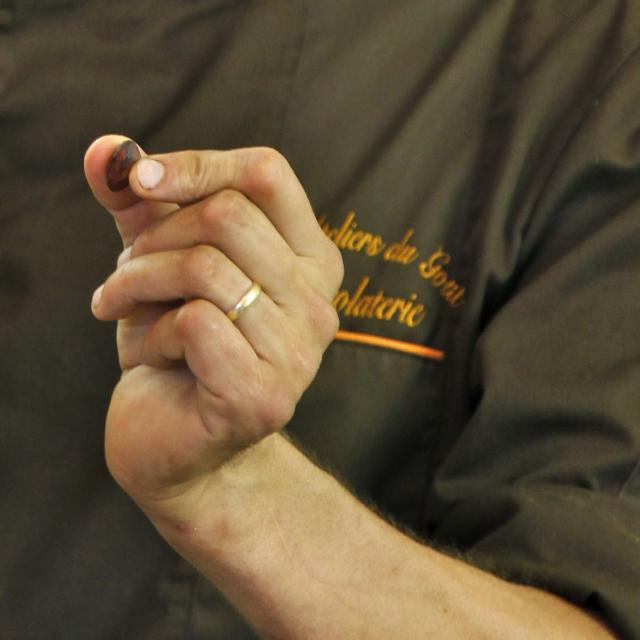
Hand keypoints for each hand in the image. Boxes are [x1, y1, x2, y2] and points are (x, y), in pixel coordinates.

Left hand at [85, 136, 342, 520]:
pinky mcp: (265, 395)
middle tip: (127, 271)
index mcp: (311, 260)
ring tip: (120, 309)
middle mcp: (319, 303)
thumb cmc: (177, 346)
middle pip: (227, 215)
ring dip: (137, 283)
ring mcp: (300, 353)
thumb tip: (102, 150)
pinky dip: (151, 333)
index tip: (138, 182)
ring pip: (204, 267)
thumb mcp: (161, 263)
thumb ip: (141, 206)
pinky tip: (148, 358)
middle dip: (152, 237)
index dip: (197, 163)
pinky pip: (195, 323)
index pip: (268, 173)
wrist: (177, 441)